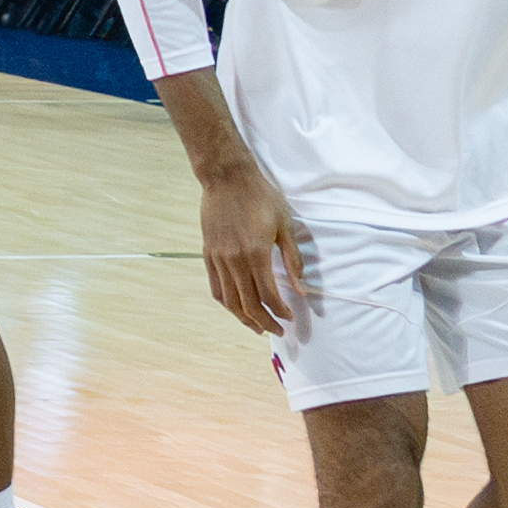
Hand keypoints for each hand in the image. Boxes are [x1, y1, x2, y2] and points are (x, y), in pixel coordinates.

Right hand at [193, 149, 312, 336]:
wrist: (227, 177)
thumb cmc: (260, 197)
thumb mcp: (285, 225)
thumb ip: (292, 259)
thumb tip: (300, 288)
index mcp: (256, 253)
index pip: (268, 295)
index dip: (280, 311)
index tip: (290, 317)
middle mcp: (234, 260)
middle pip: (248, 304)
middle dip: (264, 322)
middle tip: (277, 331)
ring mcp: (218, 257)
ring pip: (229, 300)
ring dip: (244, 318)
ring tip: (257, 327)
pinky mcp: (208, 253)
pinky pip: (215, 286)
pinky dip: (226, 302)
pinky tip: (236, 307)